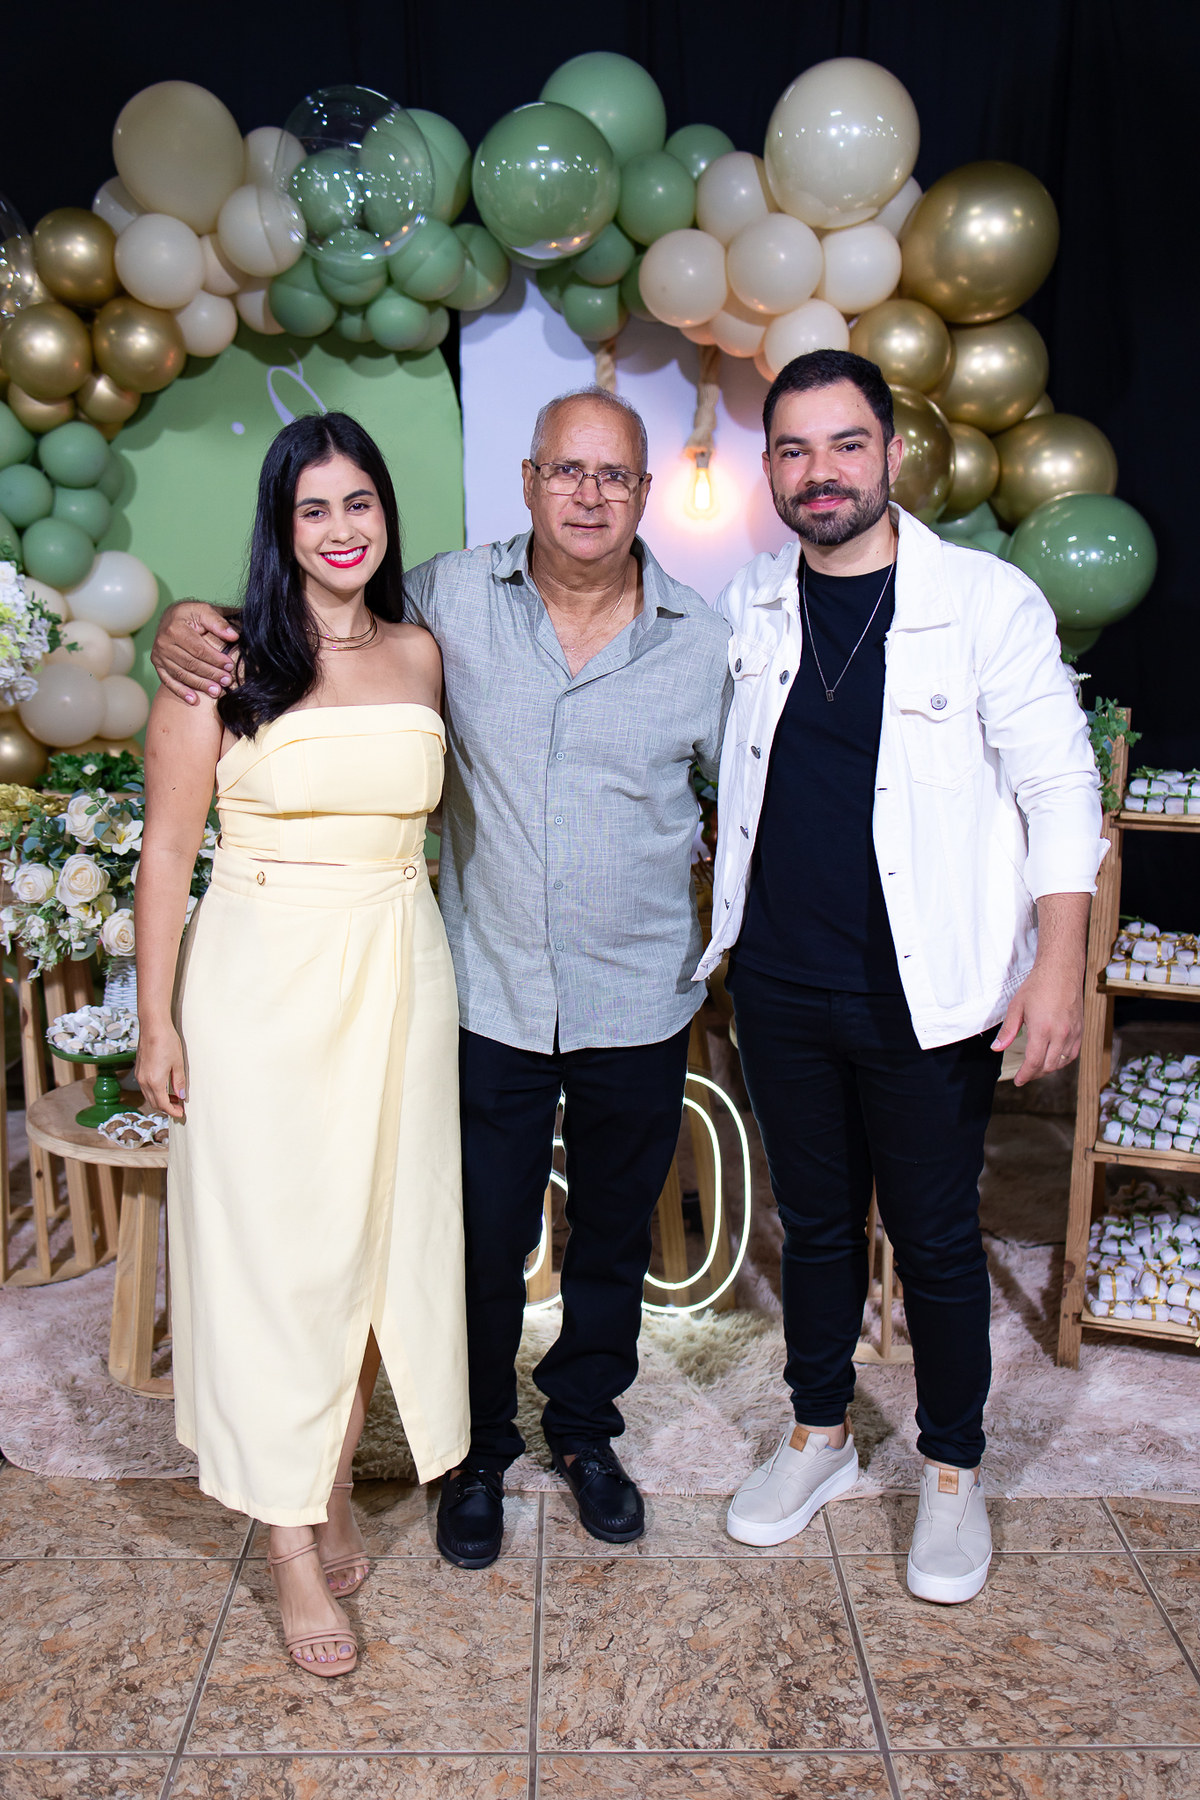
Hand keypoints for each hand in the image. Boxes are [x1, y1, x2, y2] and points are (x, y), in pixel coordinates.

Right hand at [135, 1027, 187, 1119]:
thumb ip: (179, 1082)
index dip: (172, 1111)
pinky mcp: (138, 1069)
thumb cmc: (167, 1042)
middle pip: (154, 1102)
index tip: (181, 1113)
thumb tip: (181, 1096)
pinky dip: (155, 1091)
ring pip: (149, 1095)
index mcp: (154, 1082)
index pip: (162, 1104)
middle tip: (179, 1107)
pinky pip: (145, 1087)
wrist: (153, 1027)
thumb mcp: (178, 1064)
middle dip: (167, 1107)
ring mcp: (139, 1075)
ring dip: (160, 1100)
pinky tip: (165, 1087)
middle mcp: (144, 1081)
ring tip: (174, 1097)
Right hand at [150, 600, 239, 703]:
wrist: (171, 616)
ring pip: (181, 674)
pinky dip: (180, 691)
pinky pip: (168, 680)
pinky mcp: (157, 664)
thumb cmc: (191, 614)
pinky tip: (193, 700)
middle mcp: (163, 642)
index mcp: (175, 628)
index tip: (229, 666)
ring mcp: (159, 655)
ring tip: (216, 691)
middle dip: (210, 674)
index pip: (198, 649)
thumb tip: (234, 636)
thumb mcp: (205, 611)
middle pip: (190, 663)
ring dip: (199, 685)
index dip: (215, 659)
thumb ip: (219, 623)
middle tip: (226, 681)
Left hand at [992, 891, 1089, 1085]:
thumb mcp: (1016, 1007)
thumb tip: (997, 1048)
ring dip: (1049, 1068)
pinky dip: (1063, 1060)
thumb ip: (1008, 1030)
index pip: (1034, 1062)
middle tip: (1025, 1075)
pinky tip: (1054, 1058)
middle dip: (1035, 1074)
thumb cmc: (1037, 986)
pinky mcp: (1080, 1029)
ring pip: (1062, 1062)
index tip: (1018, 1081)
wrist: (1061, 970)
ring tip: (1037, 1068)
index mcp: (1042, 1029)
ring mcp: (1073, 1032)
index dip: (1025, 1075)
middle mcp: (1060, 1033)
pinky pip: (1073, 1053)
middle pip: (1048, 1066)